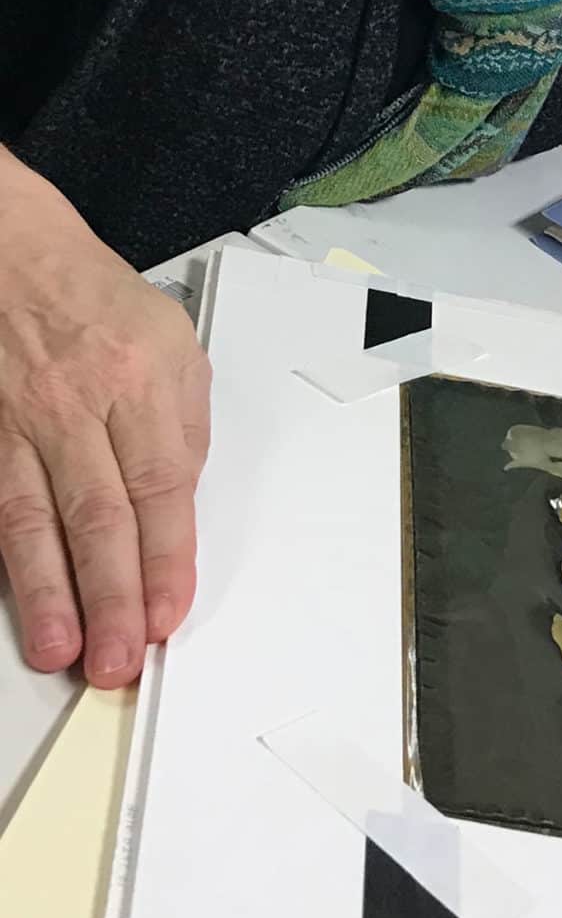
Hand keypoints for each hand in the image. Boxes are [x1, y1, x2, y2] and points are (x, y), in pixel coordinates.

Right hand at [0, 151, 210, 686]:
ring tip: (64, 651)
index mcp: (141, 378)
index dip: (164, 557)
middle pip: (98, 514)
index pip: (160, 484)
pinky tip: (22, 602)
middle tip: (120, 660)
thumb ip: (185, 426)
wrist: (17, 256)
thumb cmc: (101, 302)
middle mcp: (78, 403)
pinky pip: (1, 506)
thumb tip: (182, 507)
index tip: (168, 612)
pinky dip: (11, 562)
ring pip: (36, 521)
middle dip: (111, 595)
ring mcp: (23, 423)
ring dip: (51, 594)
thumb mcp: (177, 343)